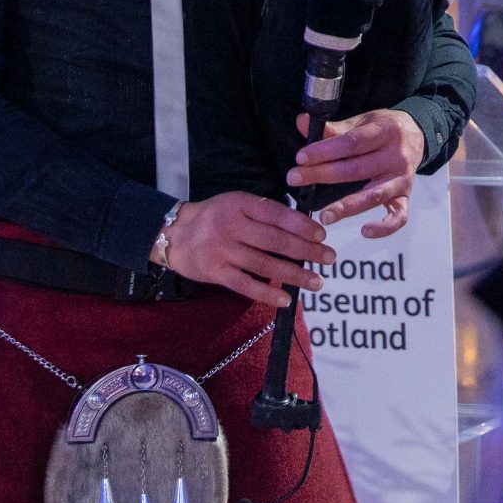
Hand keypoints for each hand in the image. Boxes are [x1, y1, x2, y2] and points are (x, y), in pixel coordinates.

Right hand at [163, 191, 334, 307]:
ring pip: (264, 264)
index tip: (322, 235)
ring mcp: (222, 250)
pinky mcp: (215, 272)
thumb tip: (302, 228)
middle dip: (306, 250)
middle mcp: (231, 226)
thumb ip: (263, 213)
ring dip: (294, 274)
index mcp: (240, 204)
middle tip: (329, 258)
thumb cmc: (213, 217)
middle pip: (275, 241)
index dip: (302, 226)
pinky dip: (267, 293)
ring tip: (316, 281)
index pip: (277, 215)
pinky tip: (286, 299)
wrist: (173, 234)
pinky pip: (245, 285)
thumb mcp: (236, 203)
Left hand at [293, 109, 423, 235]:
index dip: (325, 151)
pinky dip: (384, 227)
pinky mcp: (405, 197)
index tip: (301, 158)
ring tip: (324, 216)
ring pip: (374, 195)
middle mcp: (396, 156)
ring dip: (348, 206)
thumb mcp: (362, 122)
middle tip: (295, 179)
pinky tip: (364, 231)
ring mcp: (402, 179)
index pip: (351, 143)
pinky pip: (398, 217)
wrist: (418, 135)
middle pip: (356, 169)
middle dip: (322, 174)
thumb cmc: (383, 129)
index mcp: (385, 131)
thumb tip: (302, 122)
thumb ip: (333, 128)